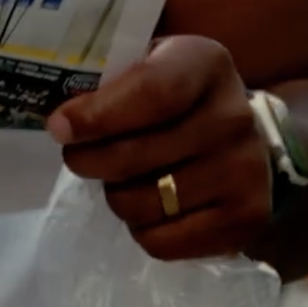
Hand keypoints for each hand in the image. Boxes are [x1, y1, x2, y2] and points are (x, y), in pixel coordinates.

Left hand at [48, 35, 271, 261]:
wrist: (247, 143)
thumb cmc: (179, 101)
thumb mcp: (150, 67)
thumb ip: (108, 84)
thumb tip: (60, 125)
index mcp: (205, 64)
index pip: (151, 92)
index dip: (97, 115)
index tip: (60, 128)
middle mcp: (233, 116)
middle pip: (135, 156)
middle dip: (88, 161)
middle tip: (78, 158)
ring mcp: (244, 170)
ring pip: (140, 204)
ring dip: (117, 197)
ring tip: (126, 182)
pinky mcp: (246, 218)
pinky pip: (160, 242)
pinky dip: (141, 230)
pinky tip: (154, 208)